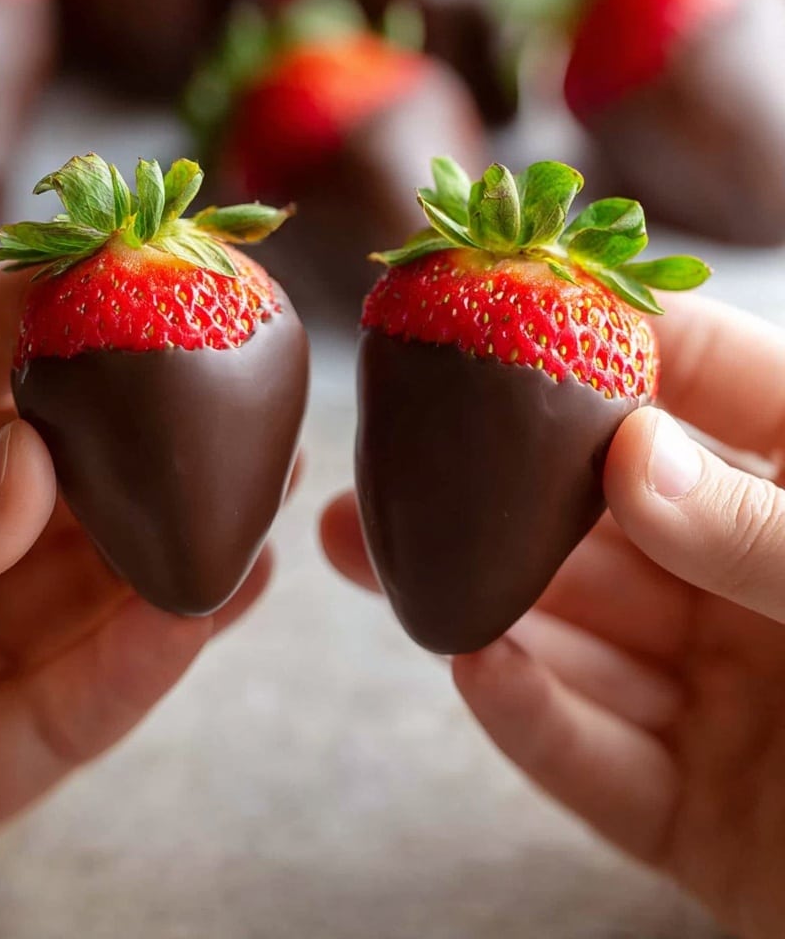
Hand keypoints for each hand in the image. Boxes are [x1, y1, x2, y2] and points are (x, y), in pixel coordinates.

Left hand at [0, 273, 270, 938]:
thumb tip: (33, 473)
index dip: (52, 313)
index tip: (146, 277)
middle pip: (47, 478)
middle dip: (148, 435)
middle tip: (243, 388)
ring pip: (76, 594)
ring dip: (171, 547)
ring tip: (261, 491)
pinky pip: (62, 716)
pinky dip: (137, 668)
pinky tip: (207, 608)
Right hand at [322, 294, 784, 938]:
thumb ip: (769, 531)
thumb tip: (635, 454)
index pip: (708, 389)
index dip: (610, 344)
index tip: (500, 318)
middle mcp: (761, 594)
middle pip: (610, 527)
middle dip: (496, 495)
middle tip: (393, 461)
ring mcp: (726, 707)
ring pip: (583, 642)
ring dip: (488, 605)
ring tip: (388, 561)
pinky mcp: (698, 817)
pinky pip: (600, 762)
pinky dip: (533, 719)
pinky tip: (475, 669)